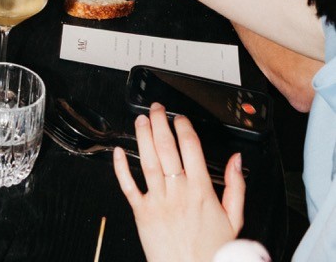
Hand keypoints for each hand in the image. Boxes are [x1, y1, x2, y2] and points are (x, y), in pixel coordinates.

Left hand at [113, 104, 243, 261]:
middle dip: (160, 122)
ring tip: (141, 120)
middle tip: (156, 108)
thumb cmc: (212, 252)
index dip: (183, 126)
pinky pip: (128, 186)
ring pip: (148, 161)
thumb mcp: (234, 219)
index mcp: (201, 191)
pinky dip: (121, 167)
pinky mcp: (142, 213)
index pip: (191, 147)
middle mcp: (178, 192)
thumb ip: (235, 186)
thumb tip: (237, 161)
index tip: (179, 117)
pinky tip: (119, 151)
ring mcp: (158, 201)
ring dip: (143, 136)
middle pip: (166, 147)